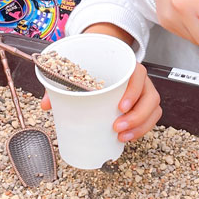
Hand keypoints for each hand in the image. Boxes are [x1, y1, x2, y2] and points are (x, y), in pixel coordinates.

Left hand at [41, 22, 161, 142]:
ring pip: (153, 110)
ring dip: (141, 126)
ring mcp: (145, 93)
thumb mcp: (79, 71)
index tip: (119, 107)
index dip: (133, 91)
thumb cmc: (94, 66)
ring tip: (122, 137)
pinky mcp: (144, 106)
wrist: (104, 61)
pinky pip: (151, 118)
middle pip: (150, 97)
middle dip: (136, 116)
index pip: (139, 75)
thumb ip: (62, 84)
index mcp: (128, 66)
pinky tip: (128, 138)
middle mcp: (141, 80)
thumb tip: (45, 104)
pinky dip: (142, 130)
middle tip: (117, 128)